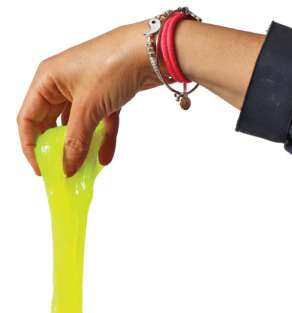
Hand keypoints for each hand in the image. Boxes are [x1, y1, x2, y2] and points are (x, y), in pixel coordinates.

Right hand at [17, 21, 159, 176]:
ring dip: (82, 145)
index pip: (28, 118)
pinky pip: (100, 122)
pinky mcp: (106, 95)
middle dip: (58, 148)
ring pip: (78, 125)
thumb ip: (76, 141)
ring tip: (84, 167)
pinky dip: (103, 138)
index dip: (31, 146)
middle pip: (52, 123)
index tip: (42, 169)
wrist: (151, 52)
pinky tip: (106, 157)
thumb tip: (67, 167)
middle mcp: (63, 84)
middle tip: (63, 170)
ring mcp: (86, 89)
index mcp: (47, 80)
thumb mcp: (88, 108)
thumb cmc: (113, 66)